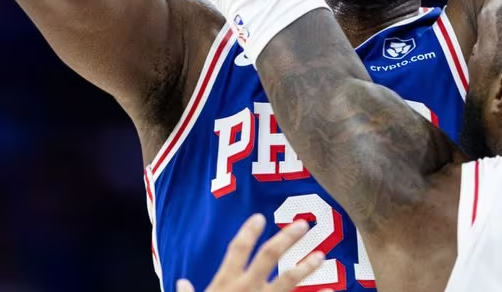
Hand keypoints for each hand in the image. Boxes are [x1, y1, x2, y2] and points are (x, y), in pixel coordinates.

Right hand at [175, 214, 330, 291]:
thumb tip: (180, 283)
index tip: (260, 217)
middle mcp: (245, 288)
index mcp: (225, 284)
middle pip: (268, 256)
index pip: (236, 250)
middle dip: (286, 238)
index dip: (248, 232)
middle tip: (303, 225)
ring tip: (321, 256)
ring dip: (306, 267)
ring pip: (288, 280)